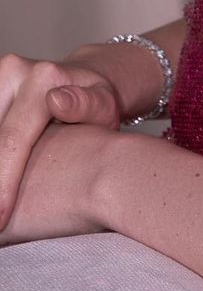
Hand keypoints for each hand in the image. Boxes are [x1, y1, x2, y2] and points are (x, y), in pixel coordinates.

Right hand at [0, 52, 124, 234]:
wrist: (84, 82)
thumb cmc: (97, 104)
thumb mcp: (103, 108)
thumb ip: (85, 107)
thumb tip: (57, 101)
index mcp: (43, 79)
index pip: (12, 140)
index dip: (2, 184)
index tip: (1, 219)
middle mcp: (14, 71)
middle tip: (3, 218)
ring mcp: (0, 76)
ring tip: (5, 205)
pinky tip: (4, 182)